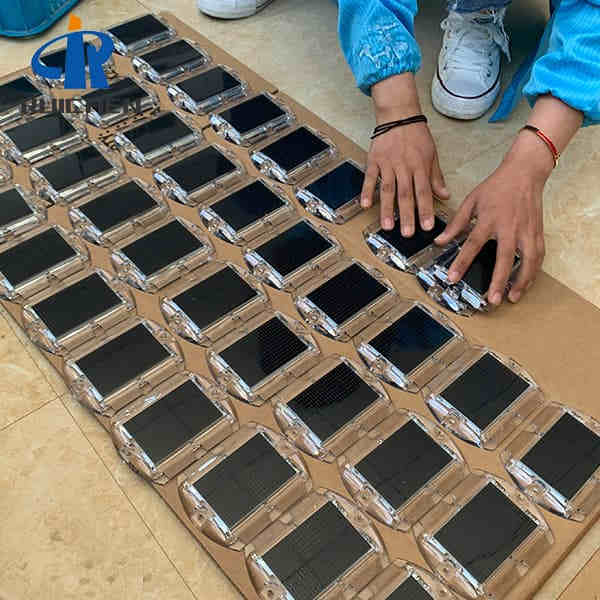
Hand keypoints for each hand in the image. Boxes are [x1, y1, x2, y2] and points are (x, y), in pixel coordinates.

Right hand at [361, 74, 448, 234]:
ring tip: (388, 226)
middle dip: (407, 215)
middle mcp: (405, 166)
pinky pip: (370, 177)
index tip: (427, 227)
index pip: (424, 192)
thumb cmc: (416, 135)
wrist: (398, 113)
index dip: (425, 210)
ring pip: (388, 189)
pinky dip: (367, 190)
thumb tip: (444, 196)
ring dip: (387, 209)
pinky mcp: (374, 160)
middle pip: (406, 194)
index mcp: (420, 166)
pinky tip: (365, 205)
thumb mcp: (432, 154)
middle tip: (408, 234)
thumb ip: (436, 177)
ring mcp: (388, 164)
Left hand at [435, 132, 552, 303]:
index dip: (461, 262)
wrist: (524, 173)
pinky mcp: (538, 232)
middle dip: (498, 281)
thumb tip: (439, 241)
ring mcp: (526, 231)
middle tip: (491, 300)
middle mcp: (510, 227)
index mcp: (490, 219)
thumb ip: (456, 224)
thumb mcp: (471, 201)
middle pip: (504, 258)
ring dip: (520, 282)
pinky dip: (533, 272)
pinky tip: (525, 284)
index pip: (472, 245)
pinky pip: (538, 256)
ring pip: (527, 261)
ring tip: (511, 298)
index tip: (453, 278)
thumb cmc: (496, 187)